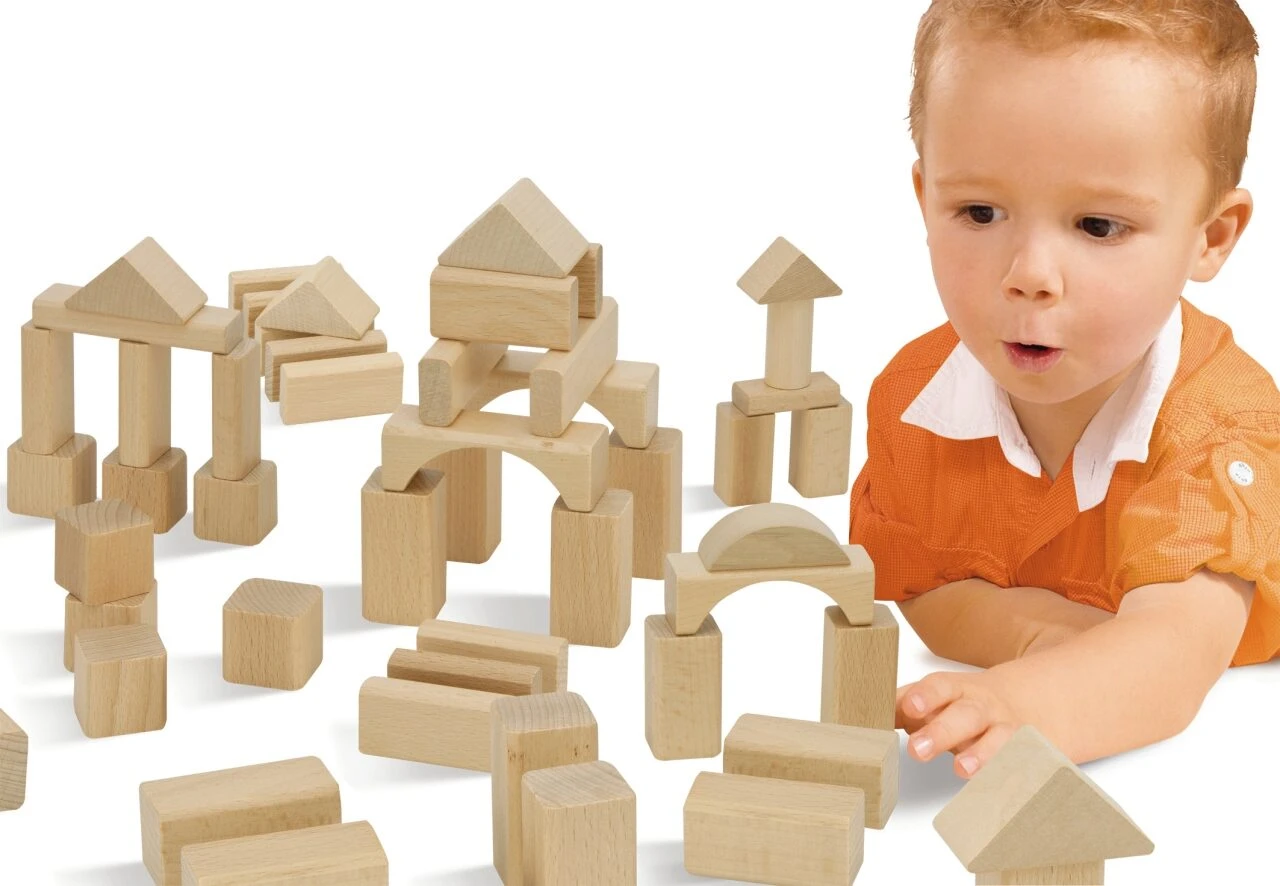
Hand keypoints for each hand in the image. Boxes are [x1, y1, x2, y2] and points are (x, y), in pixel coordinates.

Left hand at [896, 669, 1025, 778]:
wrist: (1030, 695)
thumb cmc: (967, 703)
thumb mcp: (937, 698)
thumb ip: (904, 707)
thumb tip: (868, 717)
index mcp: (958, 690)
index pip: (941, 687)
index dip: (926, 696)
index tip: (910, 707)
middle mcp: (984, 708)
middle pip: (966, 715)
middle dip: (942, 732)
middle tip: (917, 750)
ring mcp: (1009, 730)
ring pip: (1000, 739)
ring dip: (981, 755)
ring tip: (961, 769)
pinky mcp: (1029, 753)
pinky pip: (1027, 764)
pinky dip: (1018, 774)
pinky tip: (1004, 787)